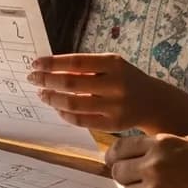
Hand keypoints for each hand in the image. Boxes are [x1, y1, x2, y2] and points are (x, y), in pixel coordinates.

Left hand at [27, 53, 167, 131]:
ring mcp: (115, 106)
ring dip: (52, 99)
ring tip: (42, 94)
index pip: (76, 62)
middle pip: (71, 84)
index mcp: (114, 63)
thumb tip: (49, 69)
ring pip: (74, 104)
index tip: (35, 64)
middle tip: (33, 79)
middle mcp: (116, 84)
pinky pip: (81, 121)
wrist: (154, 101)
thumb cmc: (125, 79)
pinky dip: (64, 114)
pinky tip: (56, 107)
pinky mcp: (113, 124)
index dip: (52, 63)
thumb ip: (85, 67)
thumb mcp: (111, 65)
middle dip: (47, 81)